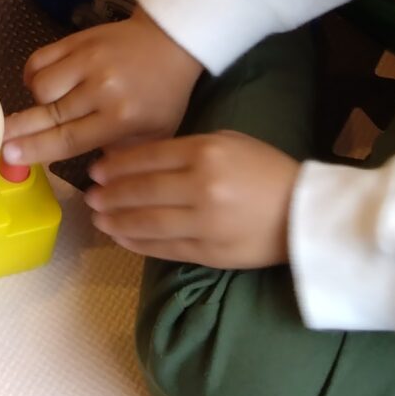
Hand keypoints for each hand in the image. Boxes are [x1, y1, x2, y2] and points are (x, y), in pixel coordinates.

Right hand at [3, 11, 203, 169]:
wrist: (170, 41)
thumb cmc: (162, 94)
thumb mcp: (152, 134)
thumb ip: (118, 155)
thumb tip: (87, 177)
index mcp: (121, 117)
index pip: (70, 138)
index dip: (36, 149)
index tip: (8, 157)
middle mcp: (101, 88)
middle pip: (49, 114)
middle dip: (20, 130)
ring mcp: (87, 59)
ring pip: (40, 85)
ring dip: (37, 101)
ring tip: (48, 106)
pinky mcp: (77, 39)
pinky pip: (39, 59)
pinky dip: (33, 74)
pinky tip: (43, 83)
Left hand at [87, 131, 298, 267]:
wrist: (304, 212)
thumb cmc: (264, 170)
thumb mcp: (227, 142)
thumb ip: (184, 147)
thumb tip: (136, 157)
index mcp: (206, 152)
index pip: (147, 158)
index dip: (116, 166)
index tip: (96, 170)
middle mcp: (202, 186)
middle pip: (141, 191)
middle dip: (109, 194)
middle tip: (90, 196)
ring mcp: (205, 223)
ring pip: (147, 222)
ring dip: (116, 221)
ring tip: (98, 218)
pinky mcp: (210, 253)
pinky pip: (163, 248)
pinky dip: (137, 243)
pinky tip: (121, 237)